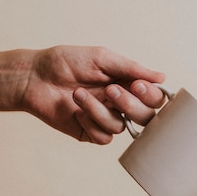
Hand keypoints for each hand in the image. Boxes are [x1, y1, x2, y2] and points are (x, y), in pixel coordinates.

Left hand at [22, 45, 165, 143]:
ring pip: (121, 127)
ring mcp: (105, 119)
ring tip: (78, 94)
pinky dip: (90, 123)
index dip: (151, 96)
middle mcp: (120, 104)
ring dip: (99, 110)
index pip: (154, 98)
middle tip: (110, 90)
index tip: (137, 85)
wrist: (34, 76)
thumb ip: (132, 68)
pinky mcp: (89, 132)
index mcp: (127, 85)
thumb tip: (162, 77)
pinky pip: (103, 137)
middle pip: (145, 117)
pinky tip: (76, 111)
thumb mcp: (102, 58)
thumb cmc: (66, 62)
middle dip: (130, 105)